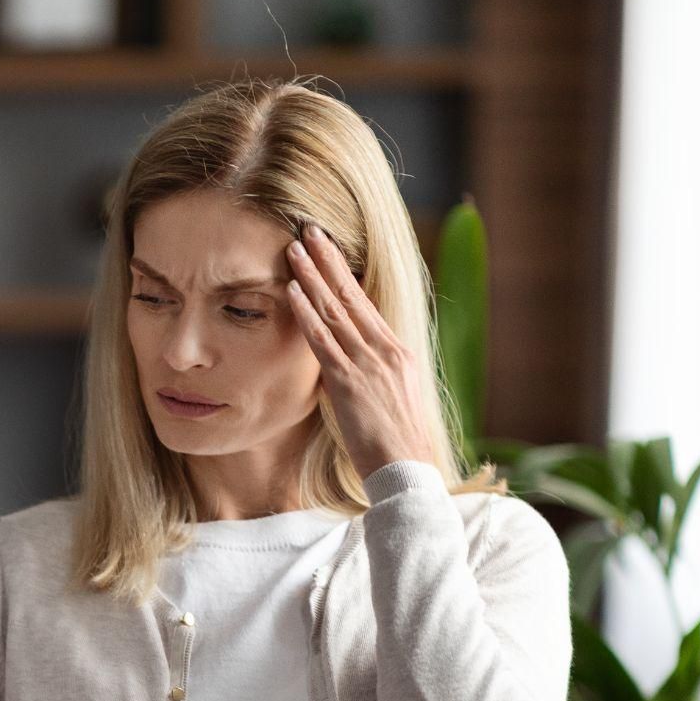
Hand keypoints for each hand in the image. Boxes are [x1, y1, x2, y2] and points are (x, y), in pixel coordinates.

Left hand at [284, 222, 443, 478]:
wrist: (407, 470)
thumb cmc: (397, 444)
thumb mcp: (391, 398)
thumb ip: (373, 374)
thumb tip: (352, 361)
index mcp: (398, 352)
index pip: (366, 304)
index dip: (345, 274)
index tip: (329, 250)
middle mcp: (386, 350)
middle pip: (352, 295)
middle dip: (329, 260)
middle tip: (310, 230)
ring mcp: (368, 363)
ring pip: (335, 310)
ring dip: (312, 276)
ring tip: (294, 249)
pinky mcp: (349, 382)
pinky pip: (323, 340)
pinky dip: (306, 313)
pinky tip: (292, 290)